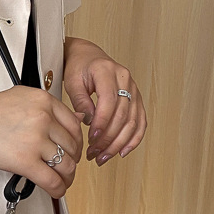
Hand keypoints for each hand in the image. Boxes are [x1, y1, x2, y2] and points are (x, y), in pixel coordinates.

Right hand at [0, 86, 85, 197]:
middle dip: (72, 161)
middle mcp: (42, 117)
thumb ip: (45, 108)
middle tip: (66, 168)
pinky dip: (58, 190)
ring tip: (62, 181)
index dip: (76, 142)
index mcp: (42, 100)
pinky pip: (52, 180)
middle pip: (72, 146)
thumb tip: (71, 121)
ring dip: (67, 177)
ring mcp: (35, 139)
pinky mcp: (24, 160)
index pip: (74, 125)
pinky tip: (56, 191)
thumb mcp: (19, 98)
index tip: (72, 150)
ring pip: (66, 165)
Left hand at [62, 37, 146, 165]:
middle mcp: (126, 80)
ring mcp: (134, 89)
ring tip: (103, 157)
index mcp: (108, 72)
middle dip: (108, 139)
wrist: (88, 57)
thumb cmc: (79, 68)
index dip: (101, 123)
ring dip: (119, 143)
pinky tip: (122, 152)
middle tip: (93, 154)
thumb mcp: (72, 81)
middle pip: (122, 115)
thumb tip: (88, 122)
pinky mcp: (137, 99)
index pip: (109, 102)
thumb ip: (80, 101)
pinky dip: (134, 139)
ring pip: (133, 122)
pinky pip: (140, 122)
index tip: (90, 139)